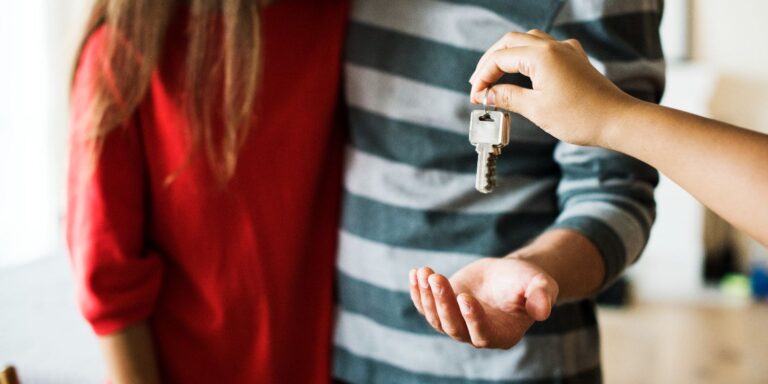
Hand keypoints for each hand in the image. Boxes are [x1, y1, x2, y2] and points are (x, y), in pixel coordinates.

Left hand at [409, 257, 557, 348]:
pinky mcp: (443, 309)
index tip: (464, 296)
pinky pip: (425, 306)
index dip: (472, 318)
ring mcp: (457, 323)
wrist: (509, 274)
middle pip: (454, 327)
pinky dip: (418, 292)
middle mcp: (476, 335)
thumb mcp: (540, 284)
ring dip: (427, 296)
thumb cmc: (527, 281)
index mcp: (502, 335)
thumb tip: (543, 311)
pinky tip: (415, 273)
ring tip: (424, 272)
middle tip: (437, 278)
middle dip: (443, 303)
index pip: (482, 334)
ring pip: (436, 318)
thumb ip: (542, 296)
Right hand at [468, 29, 636, 146]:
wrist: (618, 120)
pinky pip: (545, 48)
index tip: (476, 98)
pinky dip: (528, 57)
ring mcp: (566, 51)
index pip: (500, 58)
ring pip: (528, 41)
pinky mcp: (575, 60)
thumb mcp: (537, 110)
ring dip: (508, 56)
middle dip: (491, 62)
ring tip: (496, 77)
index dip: (483, 77)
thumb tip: (488, 94)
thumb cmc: (580, 117)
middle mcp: (553, 46)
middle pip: (510, 42)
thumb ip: (508, 97)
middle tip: (479, 84)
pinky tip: (525, 72)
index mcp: (541, 55)